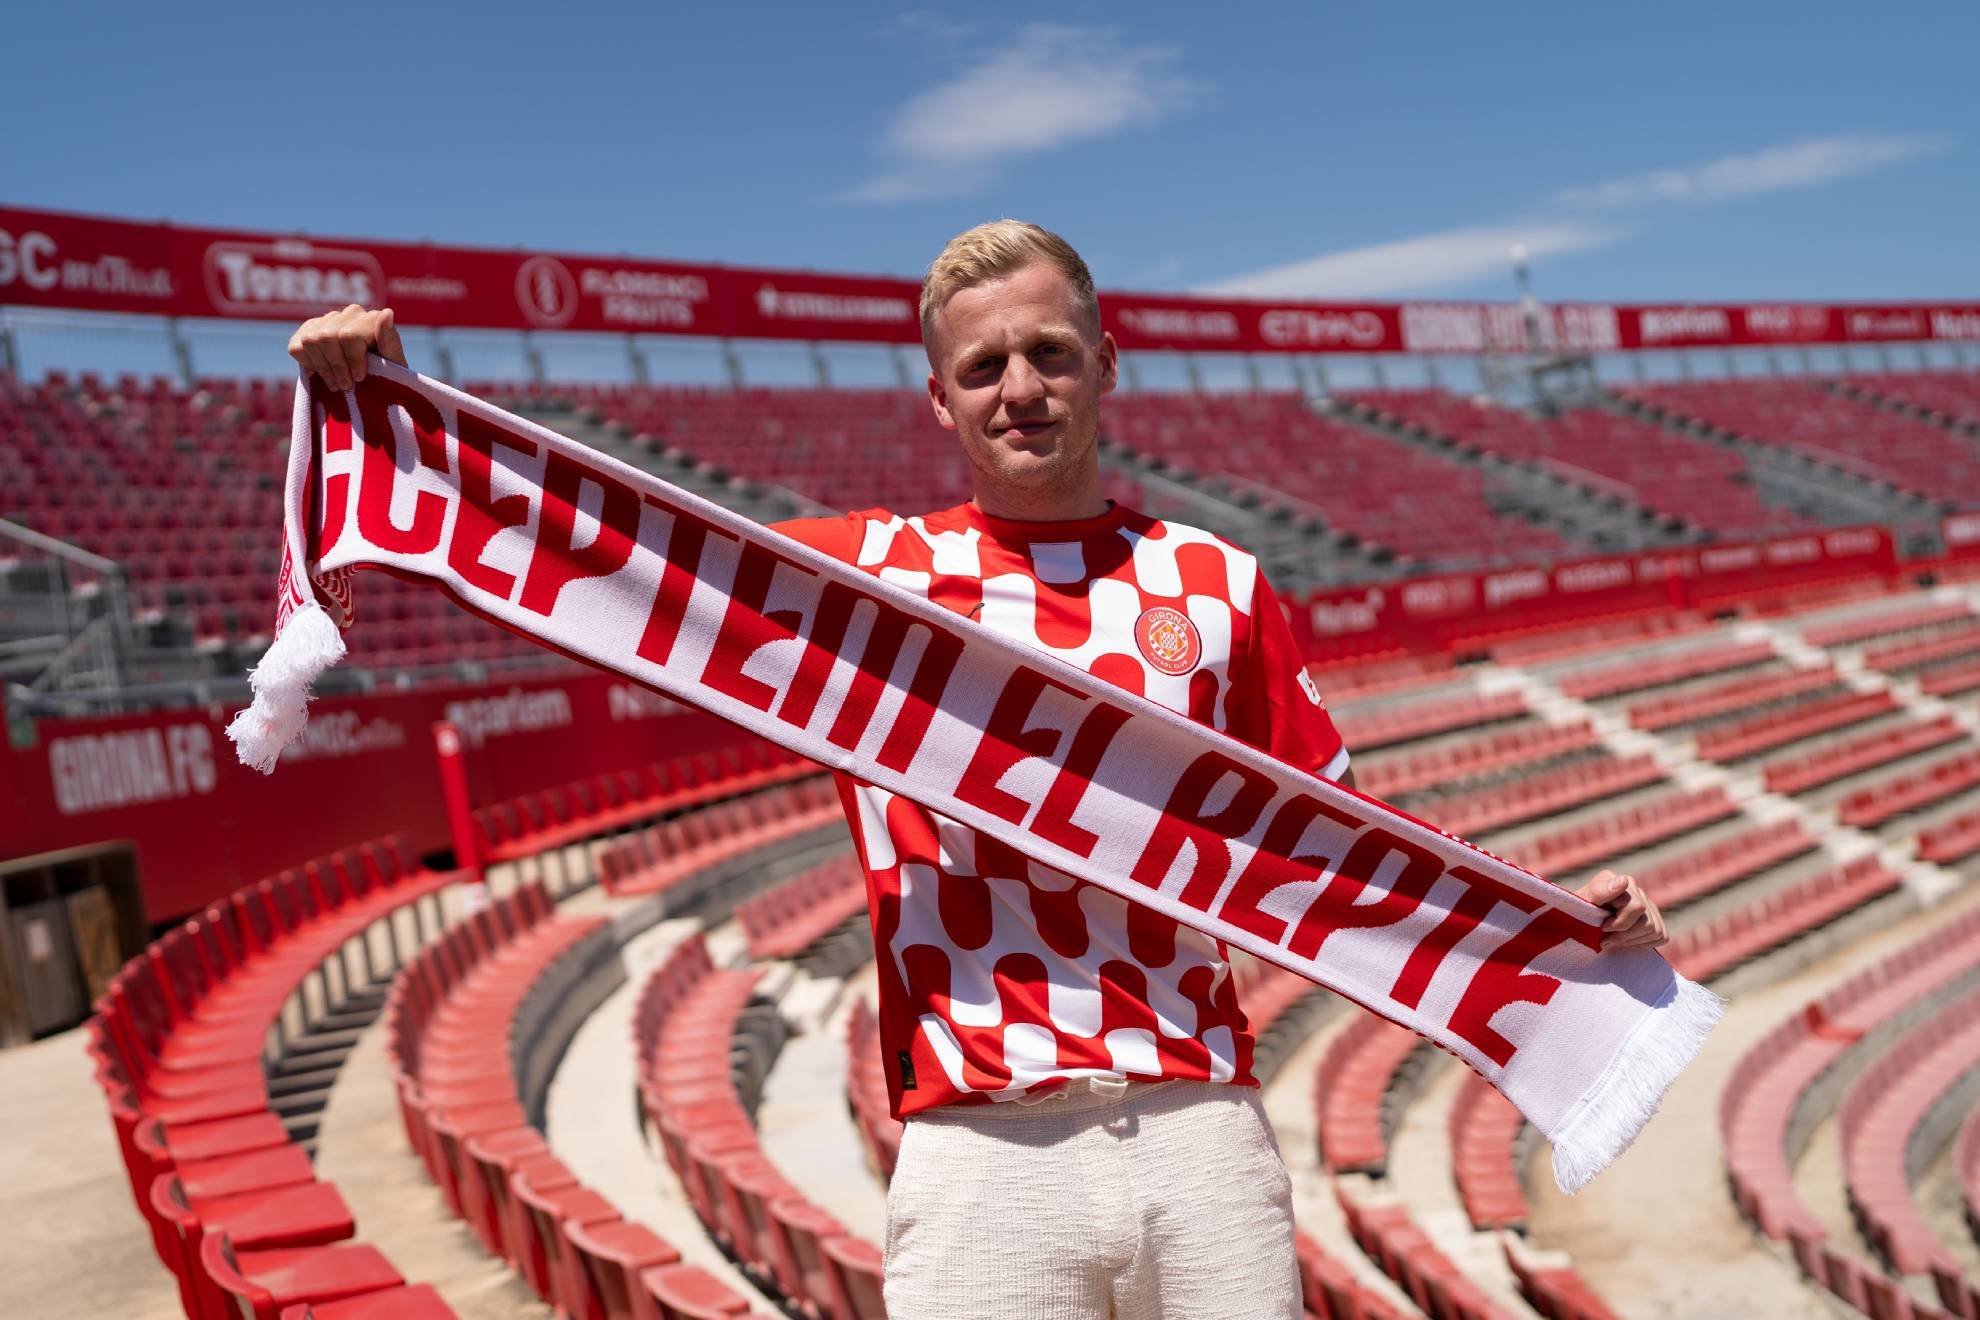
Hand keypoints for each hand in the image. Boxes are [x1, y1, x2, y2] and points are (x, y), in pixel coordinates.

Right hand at [288, 304, 407, 391]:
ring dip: (323, 368)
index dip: (352, 359)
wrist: (372, 386)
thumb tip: (388, 312)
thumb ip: (390, 340)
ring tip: (336, 385)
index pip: (349, 335)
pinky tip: (324, 374)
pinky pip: (297, 347)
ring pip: (311, 340)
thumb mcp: (394, 364)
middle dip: (336, 367)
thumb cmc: (388, 375)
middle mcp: (350, 313)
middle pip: (327, 337)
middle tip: (345, 386)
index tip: (360, 378)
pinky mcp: (308, 330)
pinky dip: (308, 365)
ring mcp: (327, 320)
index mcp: (371, 318)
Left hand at [1578, 868, 1667, 949]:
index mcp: (1618, 881)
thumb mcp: (1581, 903)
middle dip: (1625, 935)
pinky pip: (1662, 936)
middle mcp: (1635, 890)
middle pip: (1647, 922)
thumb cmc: (1577, 916)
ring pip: (1655, 930)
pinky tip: (1627, 941)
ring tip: (1614, 940)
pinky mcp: (1655, 919)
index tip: (1603, 928)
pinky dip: (1644, 944)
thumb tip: (1623, 881)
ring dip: (1632, 941)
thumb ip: (1600, 891)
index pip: (1637, 907)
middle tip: (1605, 940)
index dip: (1620, 923)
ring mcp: (1647, 904)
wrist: (1578, 928)